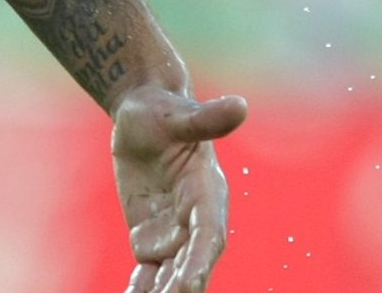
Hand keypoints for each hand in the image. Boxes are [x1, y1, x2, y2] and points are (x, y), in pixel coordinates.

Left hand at [112, 84, 247, 292]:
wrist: (142, 116)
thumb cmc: (161, 110)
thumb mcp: (177, 115)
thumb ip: (205, 119)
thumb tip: (240, 107)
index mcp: (208, 189)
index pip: (208, 232)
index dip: (200, 261)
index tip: (189, 288)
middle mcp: (195, 216)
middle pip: (191, 262)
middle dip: (180, 287)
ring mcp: (173, 230)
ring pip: (171, 274)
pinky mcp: (151, 238)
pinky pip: (148, 274)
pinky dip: (141, 292)